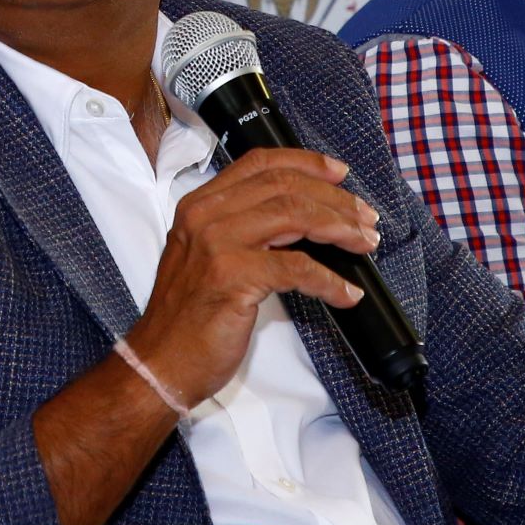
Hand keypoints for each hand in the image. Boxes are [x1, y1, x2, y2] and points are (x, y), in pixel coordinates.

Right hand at [122, 147, 378, 409]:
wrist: (160, 362)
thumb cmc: (188, 317)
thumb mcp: (206, 256)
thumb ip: (243, 228)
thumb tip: (304, 219)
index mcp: (200, 205)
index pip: (260, 163)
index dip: (307, 163)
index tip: (339, 173)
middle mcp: (206, 216)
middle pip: (286, 186)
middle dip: (335, 200)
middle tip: (365, 219)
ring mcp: (217, 244)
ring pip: (295, 215)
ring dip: (340, 229)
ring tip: (365, 244)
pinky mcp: (233, 277)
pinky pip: (297, 268)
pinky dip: (330, 280)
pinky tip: (346, 293)